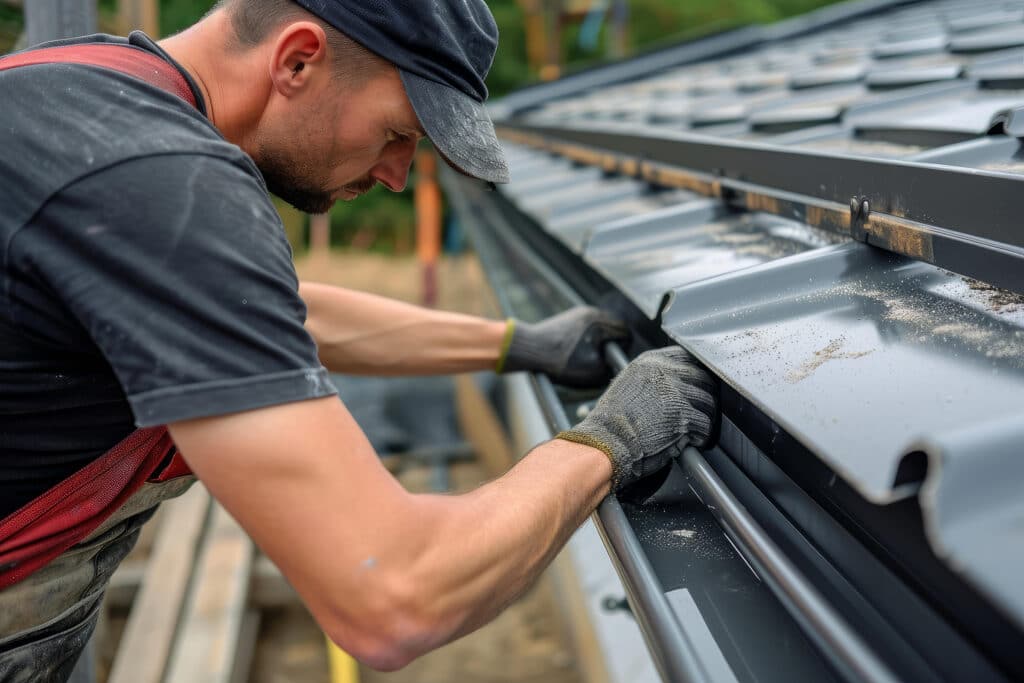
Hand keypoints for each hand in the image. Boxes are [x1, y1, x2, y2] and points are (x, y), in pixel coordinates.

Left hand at [497, 306, 629, 387]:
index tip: (617, 361)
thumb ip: (611, 368)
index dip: (624, 349)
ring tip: (588, 359)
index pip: (625, 333)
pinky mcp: (566, 319)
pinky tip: (575, 353)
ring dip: (597, 343)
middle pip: (612, 329)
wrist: (528, 349)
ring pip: (597, 329)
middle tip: (605, 361)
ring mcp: (577, 314)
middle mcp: (590, 312)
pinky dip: (584, 341)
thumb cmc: (561, 360)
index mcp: (600, 321)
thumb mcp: (592, 372)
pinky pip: (584, 329)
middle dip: (611, 346)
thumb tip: (617, 367)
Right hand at [556, 347, 716, 489]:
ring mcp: (675, 392)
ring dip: (706, 418)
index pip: (688, 358)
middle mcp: (664, 372)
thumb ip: (653, 378)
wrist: (605, 443)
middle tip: (702, 412)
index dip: (698, 375)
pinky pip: (706, 424)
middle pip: (704, 379)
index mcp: (651, 362)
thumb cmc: (612, 423)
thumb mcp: (629, 385)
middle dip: (706, 398)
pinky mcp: (682, 415)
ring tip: (697, 429)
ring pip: (709, 402)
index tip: (700, 386)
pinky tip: (694, 440)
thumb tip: (676, 383)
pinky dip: (703, 436)